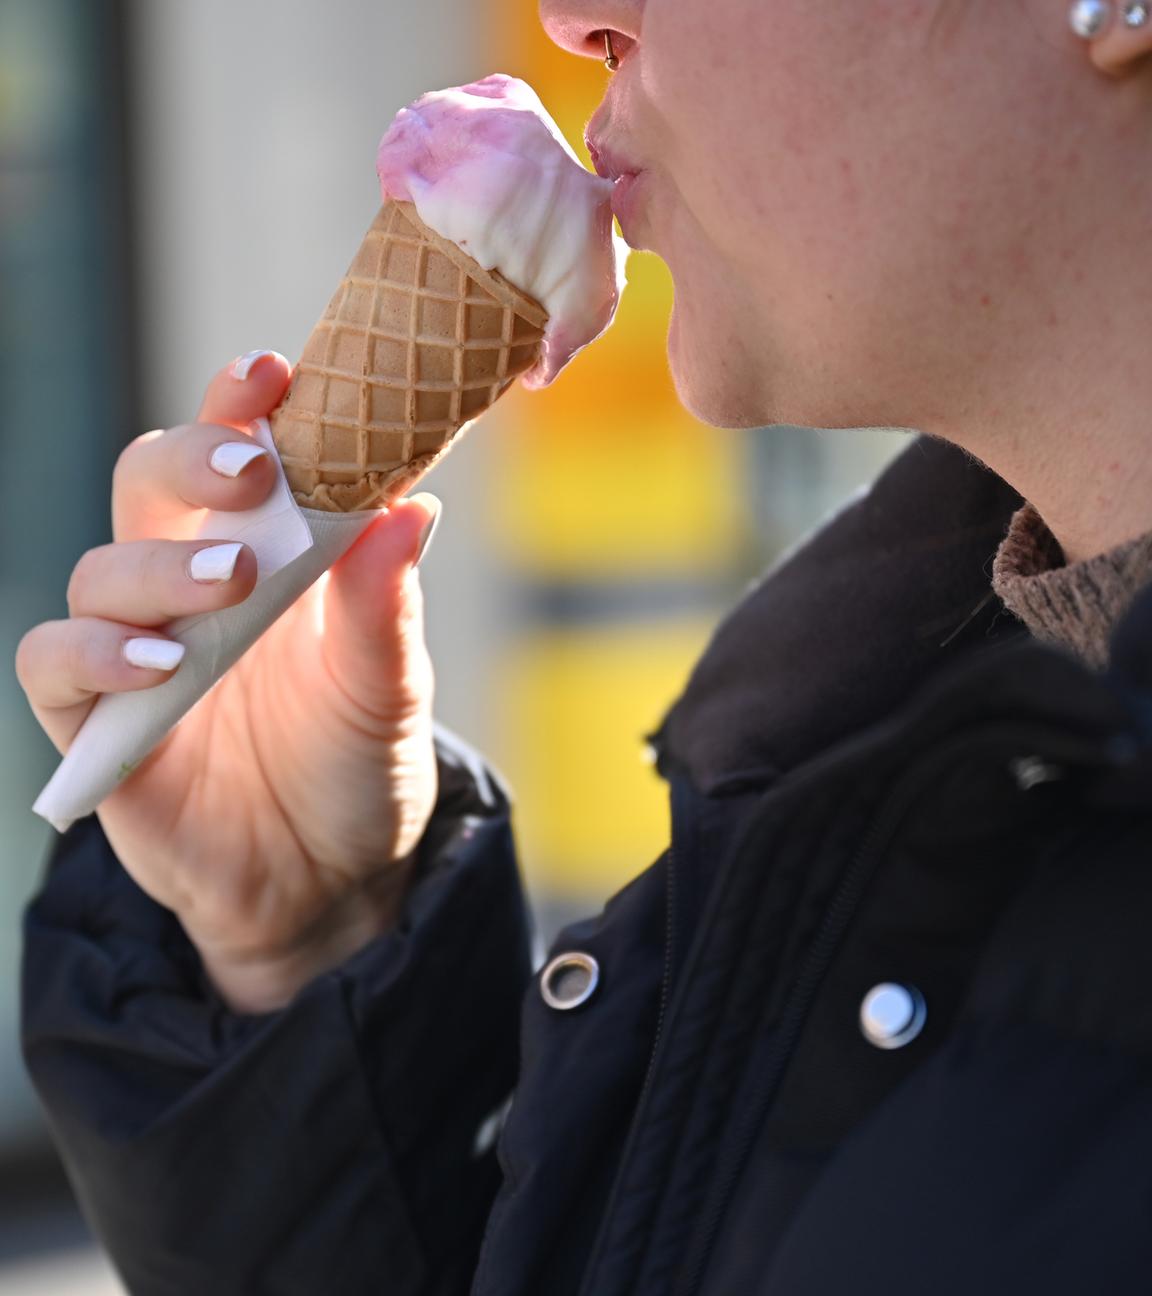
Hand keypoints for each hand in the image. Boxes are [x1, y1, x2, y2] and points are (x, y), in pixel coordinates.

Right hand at [16, 353, 441, 1011]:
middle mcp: (192, 585)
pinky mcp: (97, 722)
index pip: (238, 454)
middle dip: (190, 458)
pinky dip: (95, 652)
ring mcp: (138, 648)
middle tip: (249, 471)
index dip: (243, 407)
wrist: (326, 879)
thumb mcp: (388, 689)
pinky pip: (56, 664)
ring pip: (101, 569)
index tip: (275, 374)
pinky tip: (159, 663)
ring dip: (159, 565)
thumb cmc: (359, 764)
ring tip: (229, 585)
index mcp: (269, 553)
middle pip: (148, 480)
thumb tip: (413, 505)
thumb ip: (387, 607)